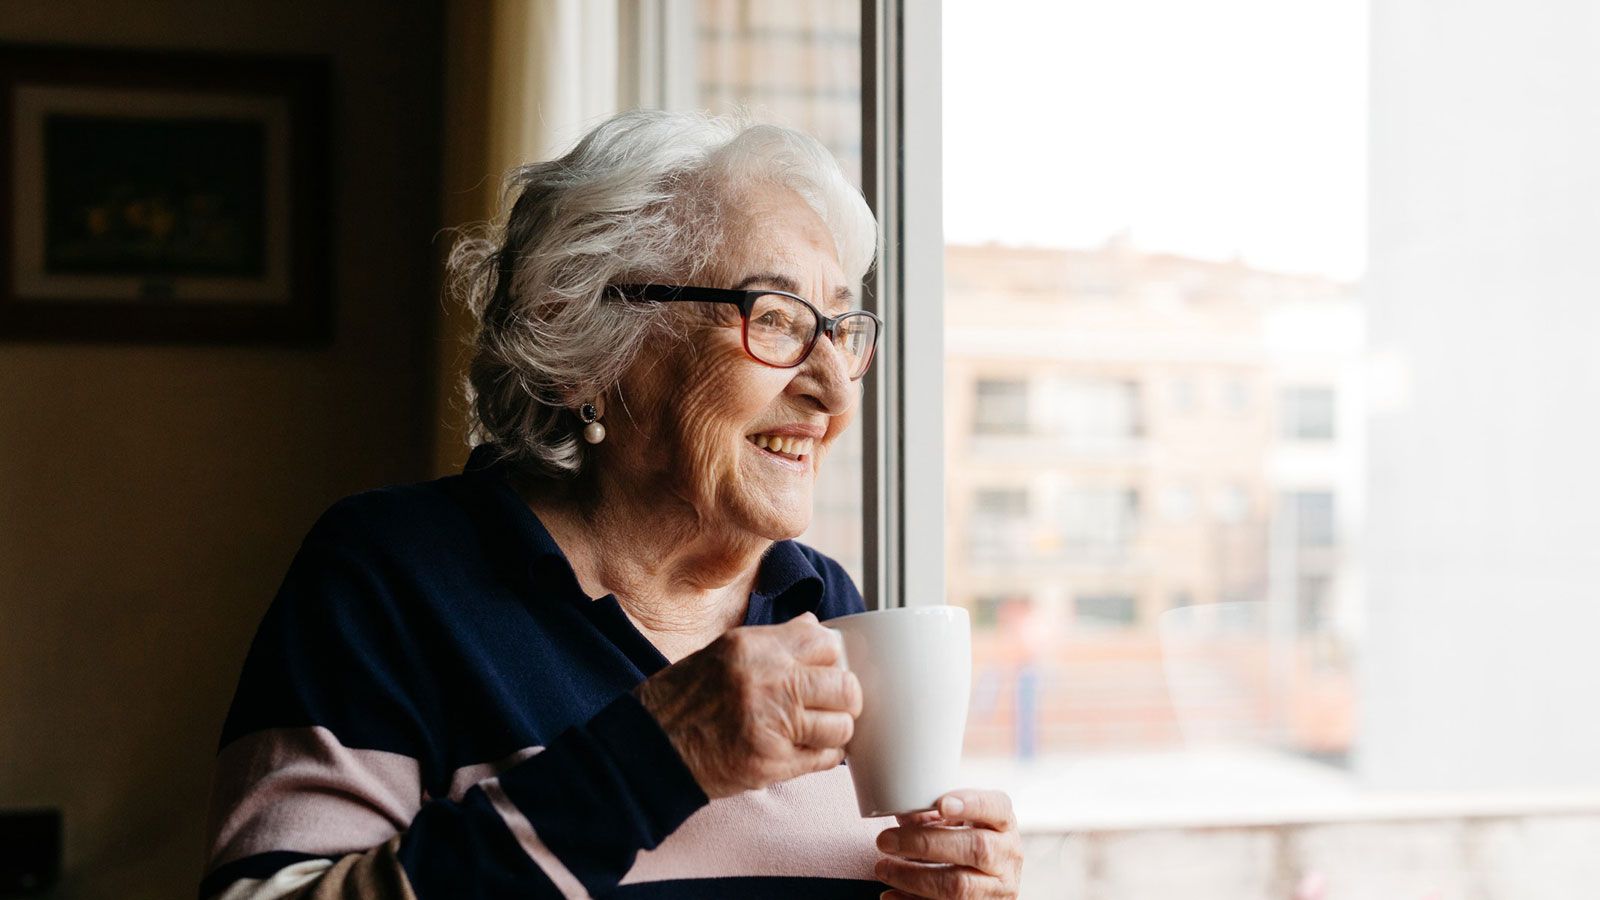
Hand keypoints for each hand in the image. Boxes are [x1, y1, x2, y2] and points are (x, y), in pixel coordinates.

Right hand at [633, 611, 861, 798]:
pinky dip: (822, 756)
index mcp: (752, 646)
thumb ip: (773, 641)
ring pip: (841, 726)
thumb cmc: (683, 700)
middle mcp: (767, 681)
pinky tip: (804, 750)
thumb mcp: (722, 653)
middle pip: (844, 685)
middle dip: (843, 697)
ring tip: (813, 730)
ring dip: (833, 731)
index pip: (825, 642)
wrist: (649, 750)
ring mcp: (772, 725)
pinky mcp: (772, 764)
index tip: (824, 671)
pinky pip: (825, 760)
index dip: (831, 659)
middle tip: (829, 704)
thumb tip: (816, 627)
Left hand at [874, 789, 1022, 898]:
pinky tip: (891, 895)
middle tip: (886, 840)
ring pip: (958, 885)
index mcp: (1003, 822)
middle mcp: (1008, 855)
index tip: (941, 804)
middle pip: (975, 848)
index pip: (996, 808)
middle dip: (925, 843)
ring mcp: (998, 888)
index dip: (971, 805)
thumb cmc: (964, 839)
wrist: (985, 879)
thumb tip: (901, 809)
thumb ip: (932, 813)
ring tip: (883, 868)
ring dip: (914, 877)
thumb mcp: (957, 822)